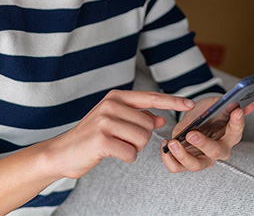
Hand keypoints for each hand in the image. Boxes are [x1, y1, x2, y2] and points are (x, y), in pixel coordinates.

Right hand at [45, 90, 194, 178]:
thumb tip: (160, 117)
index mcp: (116, 96)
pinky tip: (112, 154)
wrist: (62, 152)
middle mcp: (111, 104)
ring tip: (116, 146)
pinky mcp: (101, 140)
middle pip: (149, 124)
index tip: (190, 104)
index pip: (151, 97)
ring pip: (142, 138)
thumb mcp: (114, 120)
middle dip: (141, 137)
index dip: (173, 101)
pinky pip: (131, 153)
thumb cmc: (91, 137)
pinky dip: (126, 157)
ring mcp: (105, 121)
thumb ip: (138, 117)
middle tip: (122, 140)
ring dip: (133, 148)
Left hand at [160, 97, 253, 172]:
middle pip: (215, 152)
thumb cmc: (209, 113)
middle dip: (203, 144)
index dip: (237, 121)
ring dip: (182, 155)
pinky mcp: (187, 163)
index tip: (236, 111)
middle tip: (191, 134)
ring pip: (196, 165)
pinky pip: (177, 167)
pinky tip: (165, 144)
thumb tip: (249, 105)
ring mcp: (203, 159)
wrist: (196, 120)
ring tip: (172, 143)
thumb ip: (227, 105)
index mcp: (230, 135)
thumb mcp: (216, 105)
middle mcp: (219, 150)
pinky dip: (169, 159)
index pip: (236, 130)